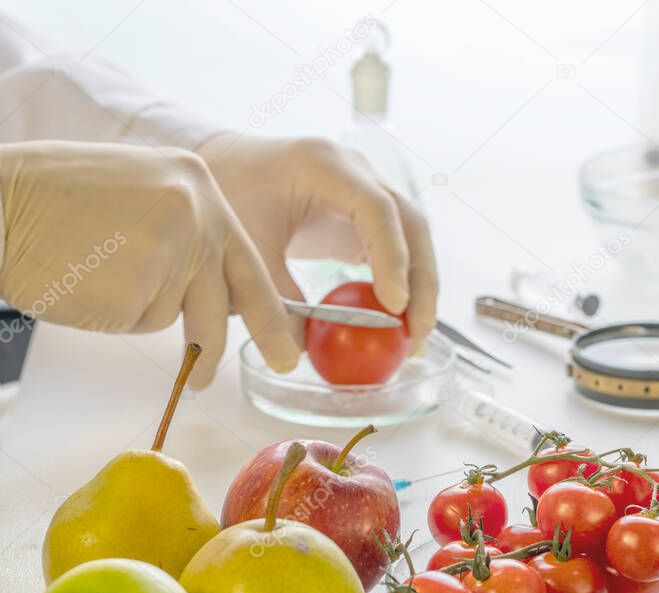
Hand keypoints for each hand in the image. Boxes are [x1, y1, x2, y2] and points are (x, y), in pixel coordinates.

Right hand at [0, 140, 299, 387]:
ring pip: (175, 311)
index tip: (287, 341)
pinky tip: (79, 277)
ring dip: (136, 307)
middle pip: (233, 295)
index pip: (245, 255)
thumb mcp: (140, 190)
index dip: (265, 304)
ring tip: (93, 271)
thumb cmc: (51, 198)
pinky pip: (135, 320)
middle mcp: (196, 213)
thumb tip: (215, 284)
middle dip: (265, 334)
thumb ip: (184, 229)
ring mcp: (171, 250)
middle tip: (286, 361)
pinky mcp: (138, 287)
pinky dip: (107, 312)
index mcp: (197, 183)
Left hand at [195, 134, 438, 349]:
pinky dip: (404, 284)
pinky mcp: (368, 216)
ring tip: (413, 339)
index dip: (390, 256)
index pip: (375, 208)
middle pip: (410, 223)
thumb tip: (302, 351)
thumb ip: (273, 297)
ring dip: (420, 287)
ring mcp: (368, 191)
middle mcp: (358, 173)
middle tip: (417, 332)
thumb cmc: (232, 196)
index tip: (393, 306)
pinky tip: (399, 324)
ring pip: (413, 237)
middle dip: (421, 281)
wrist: (228, 166)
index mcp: (325, 166)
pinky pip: (399, 249)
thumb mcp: (246, 248)